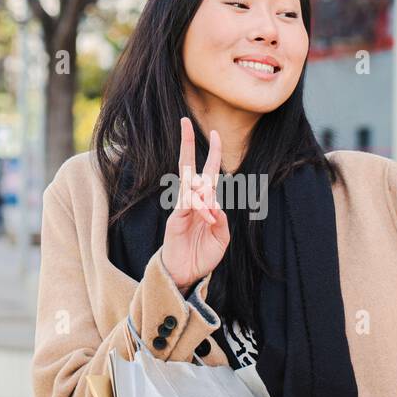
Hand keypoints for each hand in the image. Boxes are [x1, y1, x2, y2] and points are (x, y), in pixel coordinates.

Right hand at [161, 116, 229, 289]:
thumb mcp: (221, 239)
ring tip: (211, 218)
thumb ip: (222, 221)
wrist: (187, 275)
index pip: (208, 173)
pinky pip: (188, 205)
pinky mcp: (174, 219)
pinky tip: (207, 217)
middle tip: (184, 121)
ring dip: (205, 194)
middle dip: (187, 144)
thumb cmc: (203, 256)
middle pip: (188, 166)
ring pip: (192, 187)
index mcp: (205, 203)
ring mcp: (181, 208)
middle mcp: (192, 200)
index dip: (212, 154)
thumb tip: (217, 205)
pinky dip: (200, 208)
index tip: (215, 134)